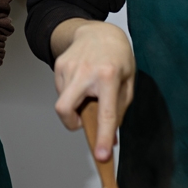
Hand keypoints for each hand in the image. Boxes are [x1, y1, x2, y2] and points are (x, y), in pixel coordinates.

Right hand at [51, 20, 134, 161]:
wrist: (98, 31)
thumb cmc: (117, 57)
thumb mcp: (128, 81)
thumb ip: (120, 109)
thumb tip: (111, 136)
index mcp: (108, 77)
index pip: (105, 114)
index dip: (104, 137)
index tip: (101, 156)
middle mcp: (85, 72)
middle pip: (64, 109)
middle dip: (70, 123)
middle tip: (81, 121)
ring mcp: (68, 68)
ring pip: (63, 102)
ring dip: (75, 104)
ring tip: (88, 90)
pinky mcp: (59, 66)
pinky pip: (61, 91)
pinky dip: (70, 94)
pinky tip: (81, 81)